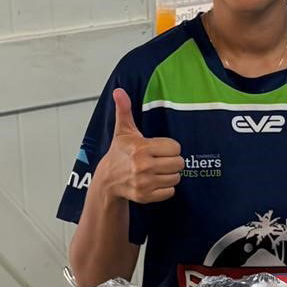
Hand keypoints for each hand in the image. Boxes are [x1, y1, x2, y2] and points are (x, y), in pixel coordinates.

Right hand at [96, 89, 183, 204]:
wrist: (107, 180)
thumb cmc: (119, 153)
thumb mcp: (123, 130)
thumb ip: (124, 110)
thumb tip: (118, 91)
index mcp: (141, 148)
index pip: (175, 147)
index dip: (170, 147)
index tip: (159, 148)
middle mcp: (143, 166)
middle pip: (179, 163)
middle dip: (172, 161)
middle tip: (161, 159)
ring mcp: (144, 183)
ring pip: (176, 178)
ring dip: (169, 174)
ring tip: (157, 170)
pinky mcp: (146, 196)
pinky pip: (170, 192)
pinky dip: (165, 188)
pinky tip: (155, 181)